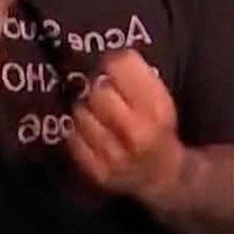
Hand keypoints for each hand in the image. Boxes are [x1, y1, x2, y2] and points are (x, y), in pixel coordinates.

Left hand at [65, 50, 183, 202]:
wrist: (162, 177)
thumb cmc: (158, 129)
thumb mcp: (159, 99)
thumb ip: (135, 75)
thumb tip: (107, 56)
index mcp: (158, 109)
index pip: (120, 66)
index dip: (114, 64)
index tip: (114, 69)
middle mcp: (138, 133)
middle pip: (97, 91)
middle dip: (99, 90)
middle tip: (106, 97)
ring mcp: (116, 156)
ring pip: (80, 114)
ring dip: (85, 111)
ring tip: (100, 118)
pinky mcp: (97, 172)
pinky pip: (71, 138)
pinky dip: (77, 133)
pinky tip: (92, 135)